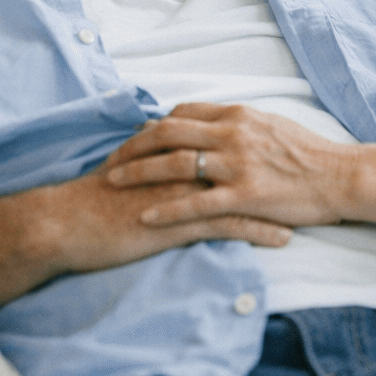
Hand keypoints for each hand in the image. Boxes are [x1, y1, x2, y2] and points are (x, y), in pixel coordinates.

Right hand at [0, 156, 291, 317]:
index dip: (257, 143)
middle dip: (277, 167)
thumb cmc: (95, 194)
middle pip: (242, 159)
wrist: (65, 220)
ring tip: (307, 213)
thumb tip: (169, 136)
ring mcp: (182, 191)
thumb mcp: (130, 163)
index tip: (285, 149)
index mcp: (173, 146)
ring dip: (277, 202)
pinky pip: (226, 226)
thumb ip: (157, 148)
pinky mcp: (176, 221)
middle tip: (309, 176)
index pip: (225, 136)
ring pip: (241, 191)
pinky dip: (257, 231)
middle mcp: (182, 163)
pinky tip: (280, 239)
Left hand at [104, 102, 352, 227]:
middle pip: (169, 132)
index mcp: (239, 115)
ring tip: (114, 181)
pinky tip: (145, 217)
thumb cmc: (311, 153)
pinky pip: (196, 203)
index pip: (184, 112)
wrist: (340, 176)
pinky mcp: (244, 196)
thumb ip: (240, 124)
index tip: (138, 137)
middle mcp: (233, 134)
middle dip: (135, 144)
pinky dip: (166, 210)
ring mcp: (237, 165)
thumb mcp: (273, 125)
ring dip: (139, 171)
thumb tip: (214, 124)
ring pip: (175, 163)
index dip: (155, 124)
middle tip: (111, 158)